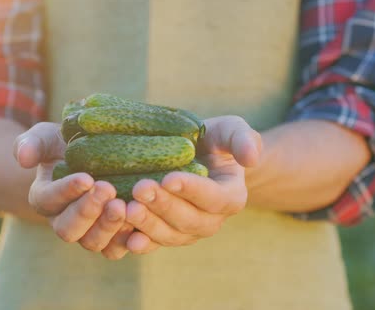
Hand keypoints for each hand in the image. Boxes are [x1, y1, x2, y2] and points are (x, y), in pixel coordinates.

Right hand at [13, 122, 132, 259]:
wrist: (93, 156)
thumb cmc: (66, 145)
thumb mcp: (47, 137)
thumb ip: (31, 143)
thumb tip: (23, 158)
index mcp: (45, 198)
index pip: (49, 200)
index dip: (66, 191)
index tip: (86, 178)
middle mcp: (63, 221)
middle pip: (68, 229)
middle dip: (87, 211)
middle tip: (107, 190)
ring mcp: (88, 233)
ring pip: (93, 243)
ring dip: (108, 227)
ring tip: (124, 205)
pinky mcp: (112, 239)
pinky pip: (116, 249)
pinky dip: (128, 241)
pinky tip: (140, 222)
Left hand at [124, 116, 261, 253]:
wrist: (193, 157)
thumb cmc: (213, 141)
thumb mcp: (231, 130)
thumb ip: (243, 138)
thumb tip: (251, 158)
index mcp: (230, 197)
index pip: (214, 198)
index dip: (192, 190)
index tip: (169, 178)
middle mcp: (211, 220)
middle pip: (189, 220)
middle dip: (164, 206)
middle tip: (141, 188)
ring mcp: (187, 232)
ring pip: (169, 235)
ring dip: (148, 225)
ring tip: (127, 209)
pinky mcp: (164, 235)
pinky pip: (153, 244)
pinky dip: (139, 243)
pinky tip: (124, 237)